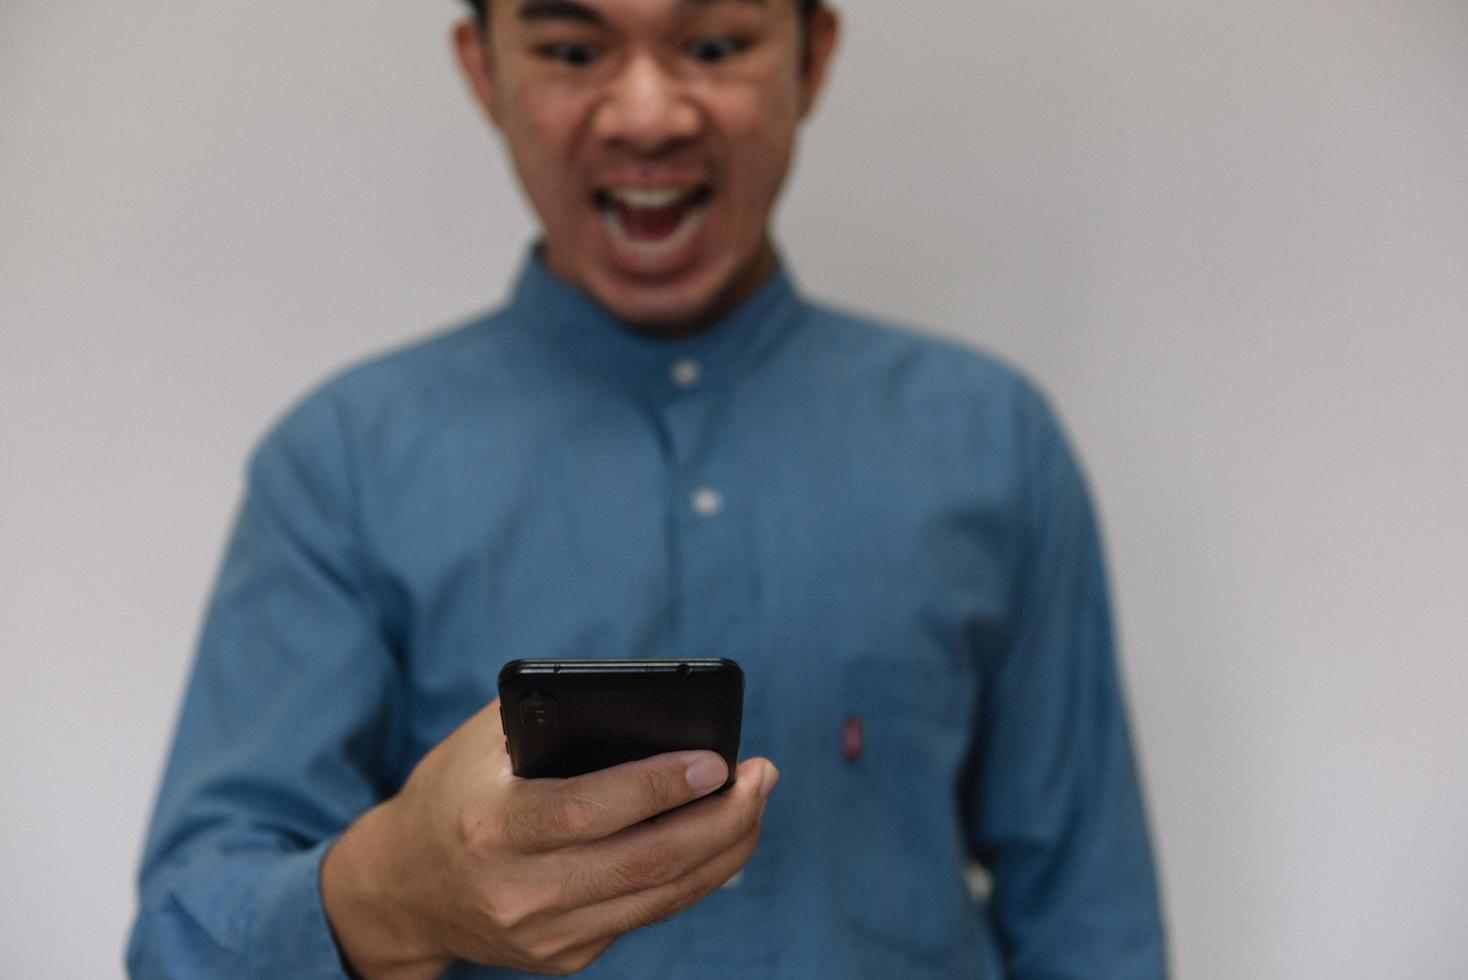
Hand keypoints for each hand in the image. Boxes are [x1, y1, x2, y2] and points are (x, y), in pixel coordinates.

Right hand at [321, 698, 777, 978]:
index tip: (716, 759)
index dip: (656, 787)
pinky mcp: (565, 958)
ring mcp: (544, 935)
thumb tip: (656, 709)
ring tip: (756, 799)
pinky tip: (720, 838)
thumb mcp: (485, 742)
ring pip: (660, 897)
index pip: (586, 811)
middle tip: (761, 775)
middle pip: (644, 864)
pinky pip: (647, 913)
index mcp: (491, 827)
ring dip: (724, 848)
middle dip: (720, 819)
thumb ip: (555, 718)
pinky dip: (692, 875)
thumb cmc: (455, 791)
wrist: (404, 888)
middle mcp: (518, 891)